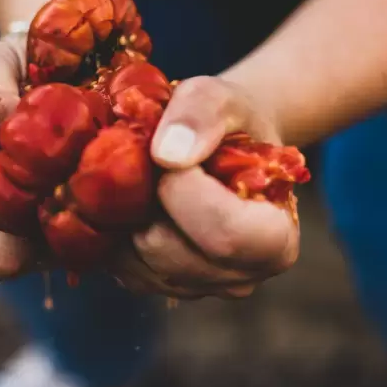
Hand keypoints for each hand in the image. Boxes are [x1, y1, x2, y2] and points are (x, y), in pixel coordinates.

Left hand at [111, 76, 300, 298]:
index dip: (185, 191)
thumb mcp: (223, 98)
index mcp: (275, 242)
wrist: (224, 143)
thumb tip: (167, 155)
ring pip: (135, 261)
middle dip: (146, 200)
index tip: (170, 151)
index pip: (224, 235)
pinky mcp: (153, 285)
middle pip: (169, 251)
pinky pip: (116, 264)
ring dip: (125, 214)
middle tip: (150, 160)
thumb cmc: (231, 122)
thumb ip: (201, 116)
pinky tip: (129, 198)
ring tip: (144, 178)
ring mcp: (194, 288)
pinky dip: (111, 229)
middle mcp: (239, 277)